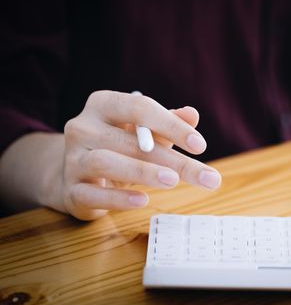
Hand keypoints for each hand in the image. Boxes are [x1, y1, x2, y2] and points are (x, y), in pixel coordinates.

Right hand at [55, 90, 220, 219]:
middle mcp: (83, 127)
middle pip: (131, 141)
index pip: (139, 107)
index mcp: (103, 104)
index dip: (172, 125)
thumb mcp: (143, 132)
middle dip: (172, 159)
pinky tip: (143, 200)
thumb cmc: (118, 147)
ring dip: (143, 172)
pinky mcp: (70, 189)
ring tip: (173, 182)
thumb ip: (168, 123)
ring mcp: (72, 158)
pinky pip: (93, 194)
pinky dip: (119, 198)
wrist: (76, 174)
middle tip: (205, 177)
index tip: (201, 145)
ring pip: (106, 161)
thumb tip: (192, 115)